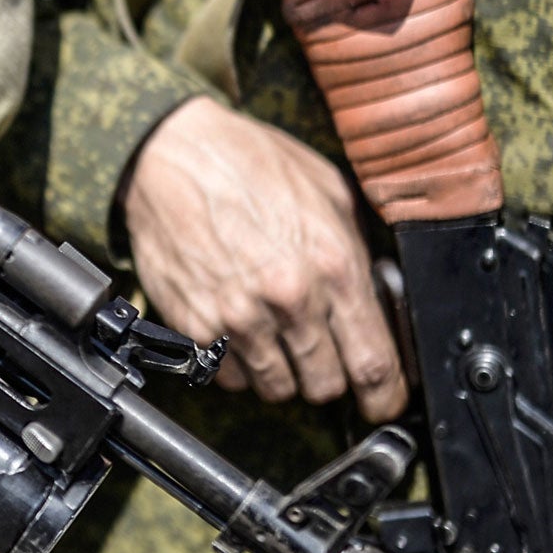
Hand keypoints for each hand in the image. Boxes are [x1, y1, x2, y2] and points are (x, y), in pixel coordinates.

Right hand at [122, 97, 405, 419]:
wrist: (168, 152)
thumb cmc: (247, 161)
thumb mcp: (328, 190)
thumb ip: (356, 251)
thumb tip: (378, 296)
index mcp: (333, 265)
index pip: (373, 364)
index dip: (384, 395)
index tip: (382, 400)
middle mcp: (287, 299)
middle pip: (325, 386)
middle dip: (330, 374)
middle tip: (322, 350)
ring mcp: (236, 317)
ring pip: (277, 388)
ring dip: (283, 371)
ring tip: (275, 332)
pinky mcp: (194, 325)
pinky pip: (229, 376)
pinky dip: (238, 363)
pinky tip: (239, 326)